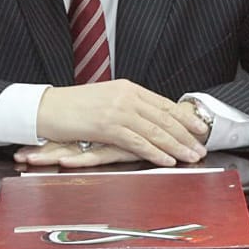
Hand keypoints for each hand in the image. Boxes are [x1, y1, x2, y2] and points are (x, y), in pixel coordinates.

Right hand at [34, 80, 208, 166]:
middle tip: (202, 146)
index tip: (199, 128)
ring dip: (177, 145)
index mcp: (128, 88)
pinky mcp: (108, 126)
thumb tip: (144, 118)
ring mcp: (118, 110)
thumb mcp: (104, 100)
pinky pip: (138, 142)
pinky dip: (156, 152)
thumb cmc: (72, 107)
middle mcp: (126, 96)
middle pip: (164, 117)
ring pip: (155, 130)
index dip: (184, 117)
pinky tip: (168, 160)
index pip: (163, 103)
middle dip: (186, 134)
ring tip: (192, 156)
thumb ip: (126, 106)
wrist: (46, 108)